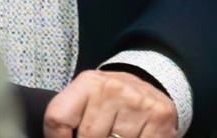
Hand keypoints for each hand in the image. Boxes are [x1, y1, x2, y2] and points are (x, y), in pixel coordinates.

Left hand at [43, 69, 176, 137]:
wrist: (151, 86)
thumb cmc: (110, 99)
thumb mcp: (87, 98)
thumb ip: (70, 118)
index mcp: (88, 83)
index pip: (58, 118)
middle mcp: (111, 89)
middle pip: (87, 137)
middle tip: (102, 134)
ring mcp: (137, 104)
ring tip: (116, 134)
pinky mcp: (159, 118)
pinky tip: (134, 136)